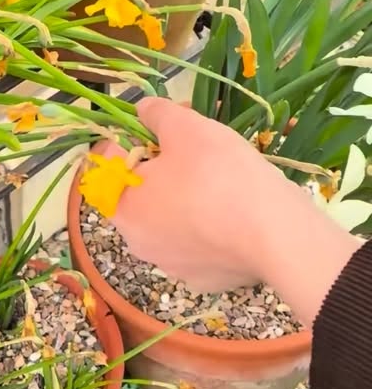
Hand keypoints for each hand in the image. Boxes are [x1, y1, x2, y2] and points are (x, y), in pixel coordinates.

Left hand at [113, 98, 277, 292]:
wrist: (278, 236)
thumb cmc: (221, 175)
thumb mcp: (185, 127)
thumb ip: (156, 114)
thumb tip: (142, 110)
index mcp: (123, 206)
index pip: (109, 164)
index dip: (131, 137)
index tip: (160, 126)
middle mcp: (138, 242)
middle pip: (139, 191)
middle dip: (161, 164)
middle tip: (194, 144)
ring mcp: (171, 264)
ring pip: (169, 217)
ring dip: (184, 193)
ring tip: (219, 175)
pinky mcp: (203, 278)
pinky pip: (198, 240)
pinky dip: (208, 222)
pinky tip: (234, 209)